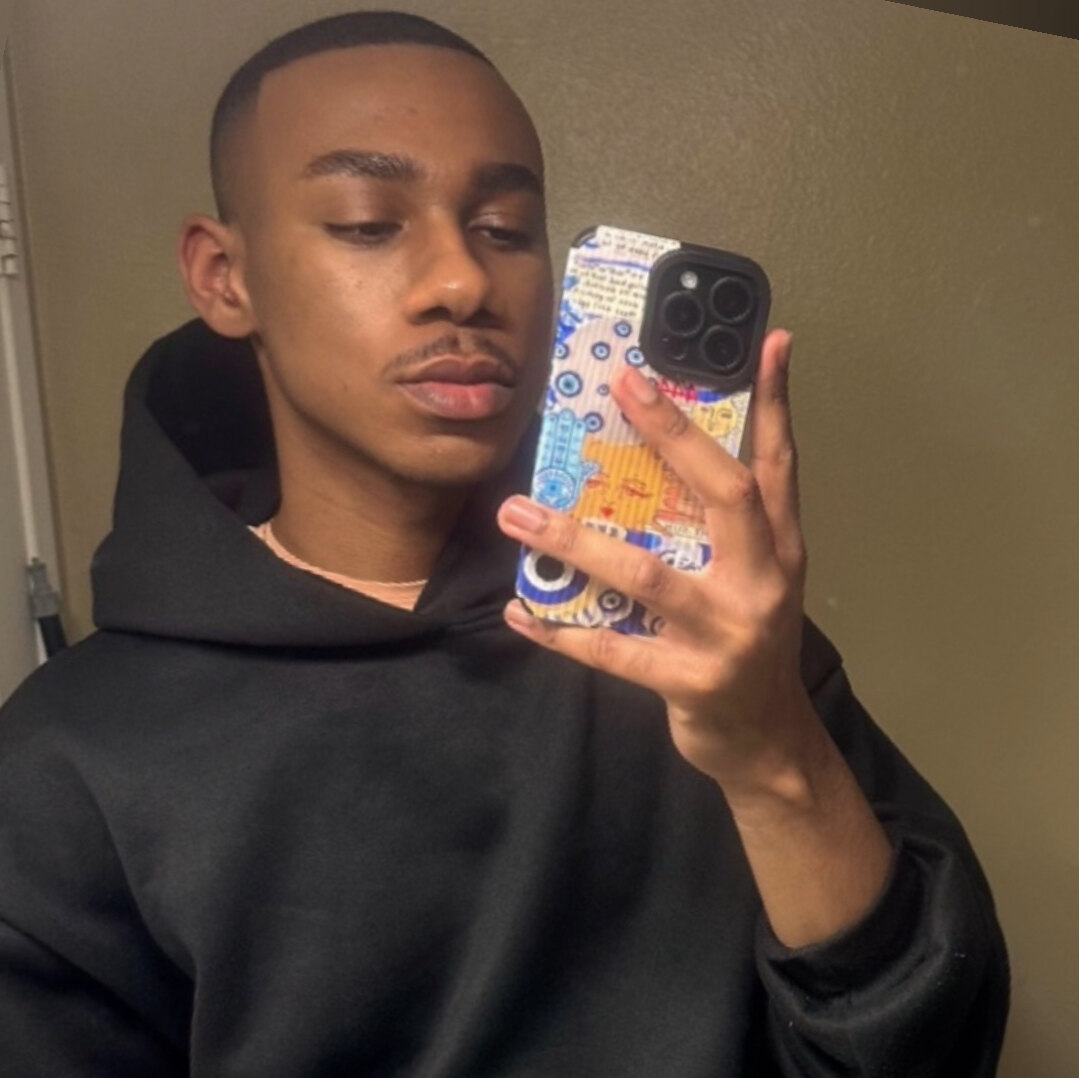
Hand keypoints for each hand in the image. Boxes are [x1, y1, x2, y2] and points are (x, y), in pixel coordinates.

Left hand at [497, 329, 817, 795]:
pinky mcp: (690, 681)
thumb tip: (674, 460)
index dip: (775, 402)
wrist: (767, 740)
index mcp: (780, 549)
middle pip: (723, 494)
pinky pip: (613, 650)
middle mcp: (761, 581)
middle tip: (623, 383)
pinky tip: (520, 612)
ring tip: (517, 511)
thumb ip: (727, 525)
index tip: (766, 339)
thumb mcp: (756, 578)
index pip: (779, 463)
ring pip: (647, 574)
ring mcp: (727, 634)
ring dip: (576, 540)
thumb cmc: (748, 645)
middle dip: (673, 435)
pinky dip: (561, 632)